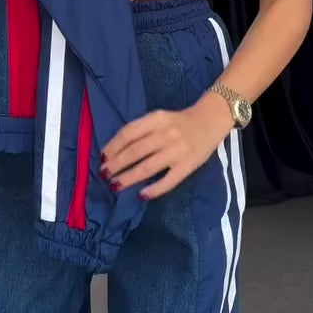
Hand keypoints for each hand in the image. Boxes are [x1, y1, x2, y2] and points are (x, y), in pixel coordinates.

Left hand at [100, 94, 234, 199]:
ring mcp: (177, 151)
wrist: (211, 119)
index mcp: (156, 119)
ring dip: (129, 178)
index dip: (113, 147)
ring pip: (147, 167)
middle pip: (134, 152)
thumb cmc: (179, 121)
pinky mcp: (188, 166)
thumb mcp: (159, 117)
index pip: (128, 133)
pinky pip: (169, 181)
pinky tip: (142, 195)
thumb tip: (116, 150)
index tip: (102, 158)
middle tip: (104, 174)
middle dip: (116, 165)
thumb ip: (141, 130)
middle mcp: (165, 134)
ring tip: (116, 185)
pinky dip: (154, 190)